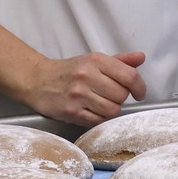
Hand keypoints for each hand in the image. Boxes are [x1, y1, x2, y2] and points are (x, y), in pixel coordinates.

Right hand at [16, 51, 147, 126]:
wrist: (36, 81)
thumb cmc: (70, 71)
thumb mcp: (94, 60)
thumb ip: (119, 60)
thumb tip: (141, 57)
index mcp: (96, 60)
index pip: (129, 76)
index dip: (140, 87)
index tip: (139, 93)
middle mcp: (86, 76)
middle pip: (121, 95)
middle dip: (121, 98)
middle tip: (112, 96)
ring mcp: (78, 95)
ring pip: (111, 110)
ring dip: (110, 109)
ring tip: (101, 103)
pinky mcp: (70, 111)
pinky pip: (97, 121)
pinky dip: (99, 118)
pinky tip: (92, 111)